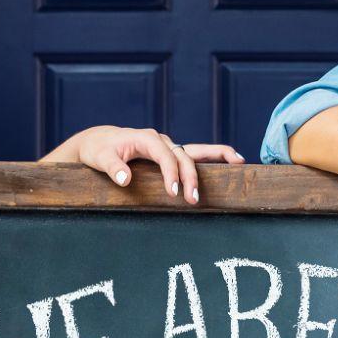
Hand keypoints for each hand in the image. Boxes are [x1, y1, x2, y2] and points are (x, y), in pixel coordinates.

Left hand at [61, 126, 243, 203]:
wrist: (99, 141)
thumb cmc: (99, 149)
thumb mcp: (100, 158)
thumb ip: (113, 168)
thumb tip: (126, 180)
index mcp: (146, 138)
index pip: (165, 155)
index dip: (171, 174)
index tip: (173, 193)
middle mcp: (161, 140)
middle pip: (184, 155)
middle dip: (192, 176)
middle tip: (194, 199)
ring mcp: (168, 146)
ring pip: (197, 151)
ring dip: (216, 160)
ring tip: (238, 164)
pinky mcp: (171, 154)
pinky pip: (196, 155)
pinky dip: (214, 157)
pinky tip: (232, 161)